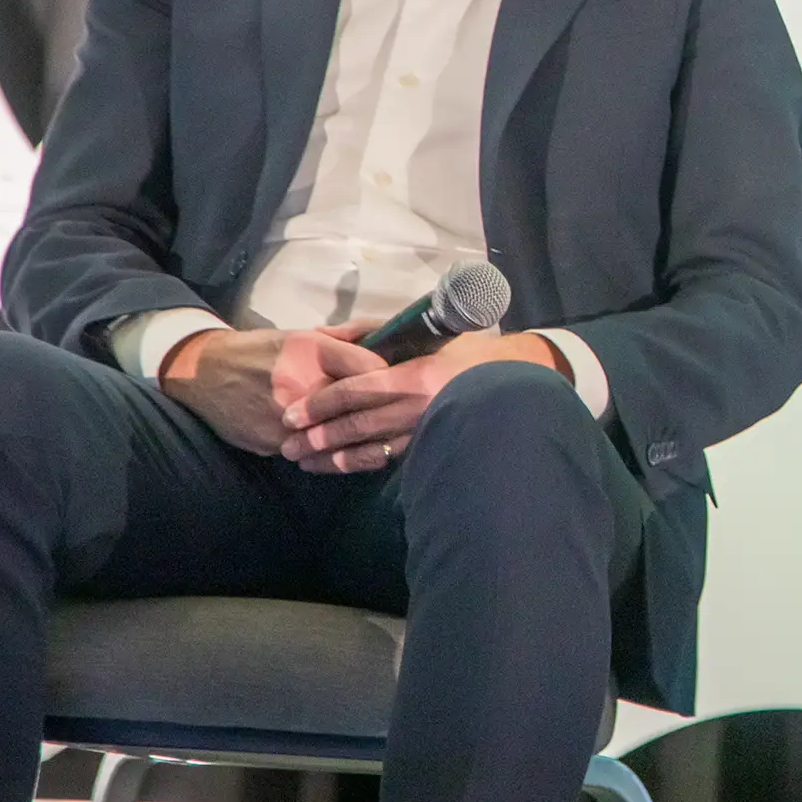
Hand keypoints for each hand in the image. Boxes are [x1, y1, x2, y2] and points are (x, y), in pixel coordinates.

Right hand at [160, 322, 387, 456]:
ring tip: (382, 442)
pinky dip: (330, 453)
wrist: (205, 374)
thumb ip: (343, 341)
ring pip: (338, 437)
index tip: (402, 385)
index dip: (389, 378)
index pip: (367, 367)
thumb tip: (384, 341)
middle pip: (357, 406)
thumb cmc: (261, 351)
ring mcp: (285, 419)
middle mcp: (300, 385)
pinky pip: (312, 453)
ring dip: (359, 441)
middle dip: (380, 413)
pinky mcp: (273, 444)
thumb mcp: (301, 337)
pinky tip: (344, 451)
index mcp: (310, 351)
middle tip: (400, 418)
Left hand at [280, 330, 568, 473]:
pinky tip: (336, 467)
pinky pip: (387, 459)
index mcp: (414, 376)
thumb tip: (338, 334)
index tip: (292, 413)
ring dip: (331, 458)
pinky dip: (357, 464)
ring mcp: (423, 432)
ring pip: (367, 450)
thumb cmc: (467, 354)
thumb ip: (385, 335)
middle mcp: (416, 408)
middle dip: (318, 437)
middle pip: (356, 425)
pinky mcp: (428, 448)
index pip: (356, 391)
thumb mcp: (431, 336)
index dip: (320, 403)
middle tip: (288, 445)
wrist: (514, 382)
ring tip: (302, 462)